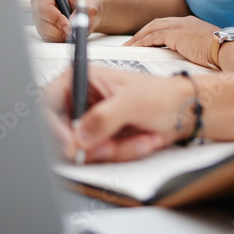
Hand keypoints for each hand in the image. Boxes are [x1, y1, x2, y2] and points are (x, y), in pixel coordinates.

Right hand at [31, 0, 98, 41]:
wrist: (85, 10)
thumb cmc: (84, 3)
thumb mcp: (90, 4)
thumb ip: (86, 9)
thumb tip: (75, 18)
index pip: (46, 8)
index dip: (56, 19)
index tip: (69, 26)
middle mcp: (39, 4)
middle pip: (43, 22)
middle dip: (60, 30)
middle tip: (73, 32)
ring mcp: (39, 17)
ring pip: (45, 32)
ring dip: (60, 35)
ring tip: (73, 32)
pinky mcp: (41, 28)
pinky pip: (47, 38)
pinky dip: (59, 39)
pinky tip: (68, 34)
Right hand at [44, 66, 194, 161]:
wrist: (183, 112)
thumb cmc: (163, 96)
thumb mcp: (133, 102)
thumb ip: (104, 117)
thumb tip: (80, 134)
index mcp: (84, 77)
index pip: (49, 102)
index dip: (53, 125)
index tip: (70, 142)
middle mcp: (83, 98)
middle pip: (62, 130)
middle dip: (91, 144)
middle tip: (111, 145)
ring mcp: (91, 121)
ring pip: (82, 148)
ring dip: (113, 149)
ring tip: (139, 136)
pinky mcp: (100, 139)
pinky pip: (98, 156)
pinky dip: (122, 153)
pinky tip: (141, 140)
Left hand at [124, 16, 219, 68]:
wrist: (225, 48)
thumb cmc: (220, 52)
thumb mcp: (205, 47)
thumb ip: (193, 48)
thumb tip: (188, 57)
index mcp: (190, 23)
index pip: (167, 24)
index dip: (155, 30)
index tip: (147, 38)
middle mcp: (183, 21)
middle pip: (156, 23)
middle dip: (143, 32)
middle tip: (132, 41)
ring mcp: (178, 26)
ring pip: (152, 29)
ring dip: (139, 38)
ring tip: (129, 46)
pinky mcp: (174, 34)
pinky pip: (152, 38)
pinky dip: (143, 42)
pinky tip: (136, 48)